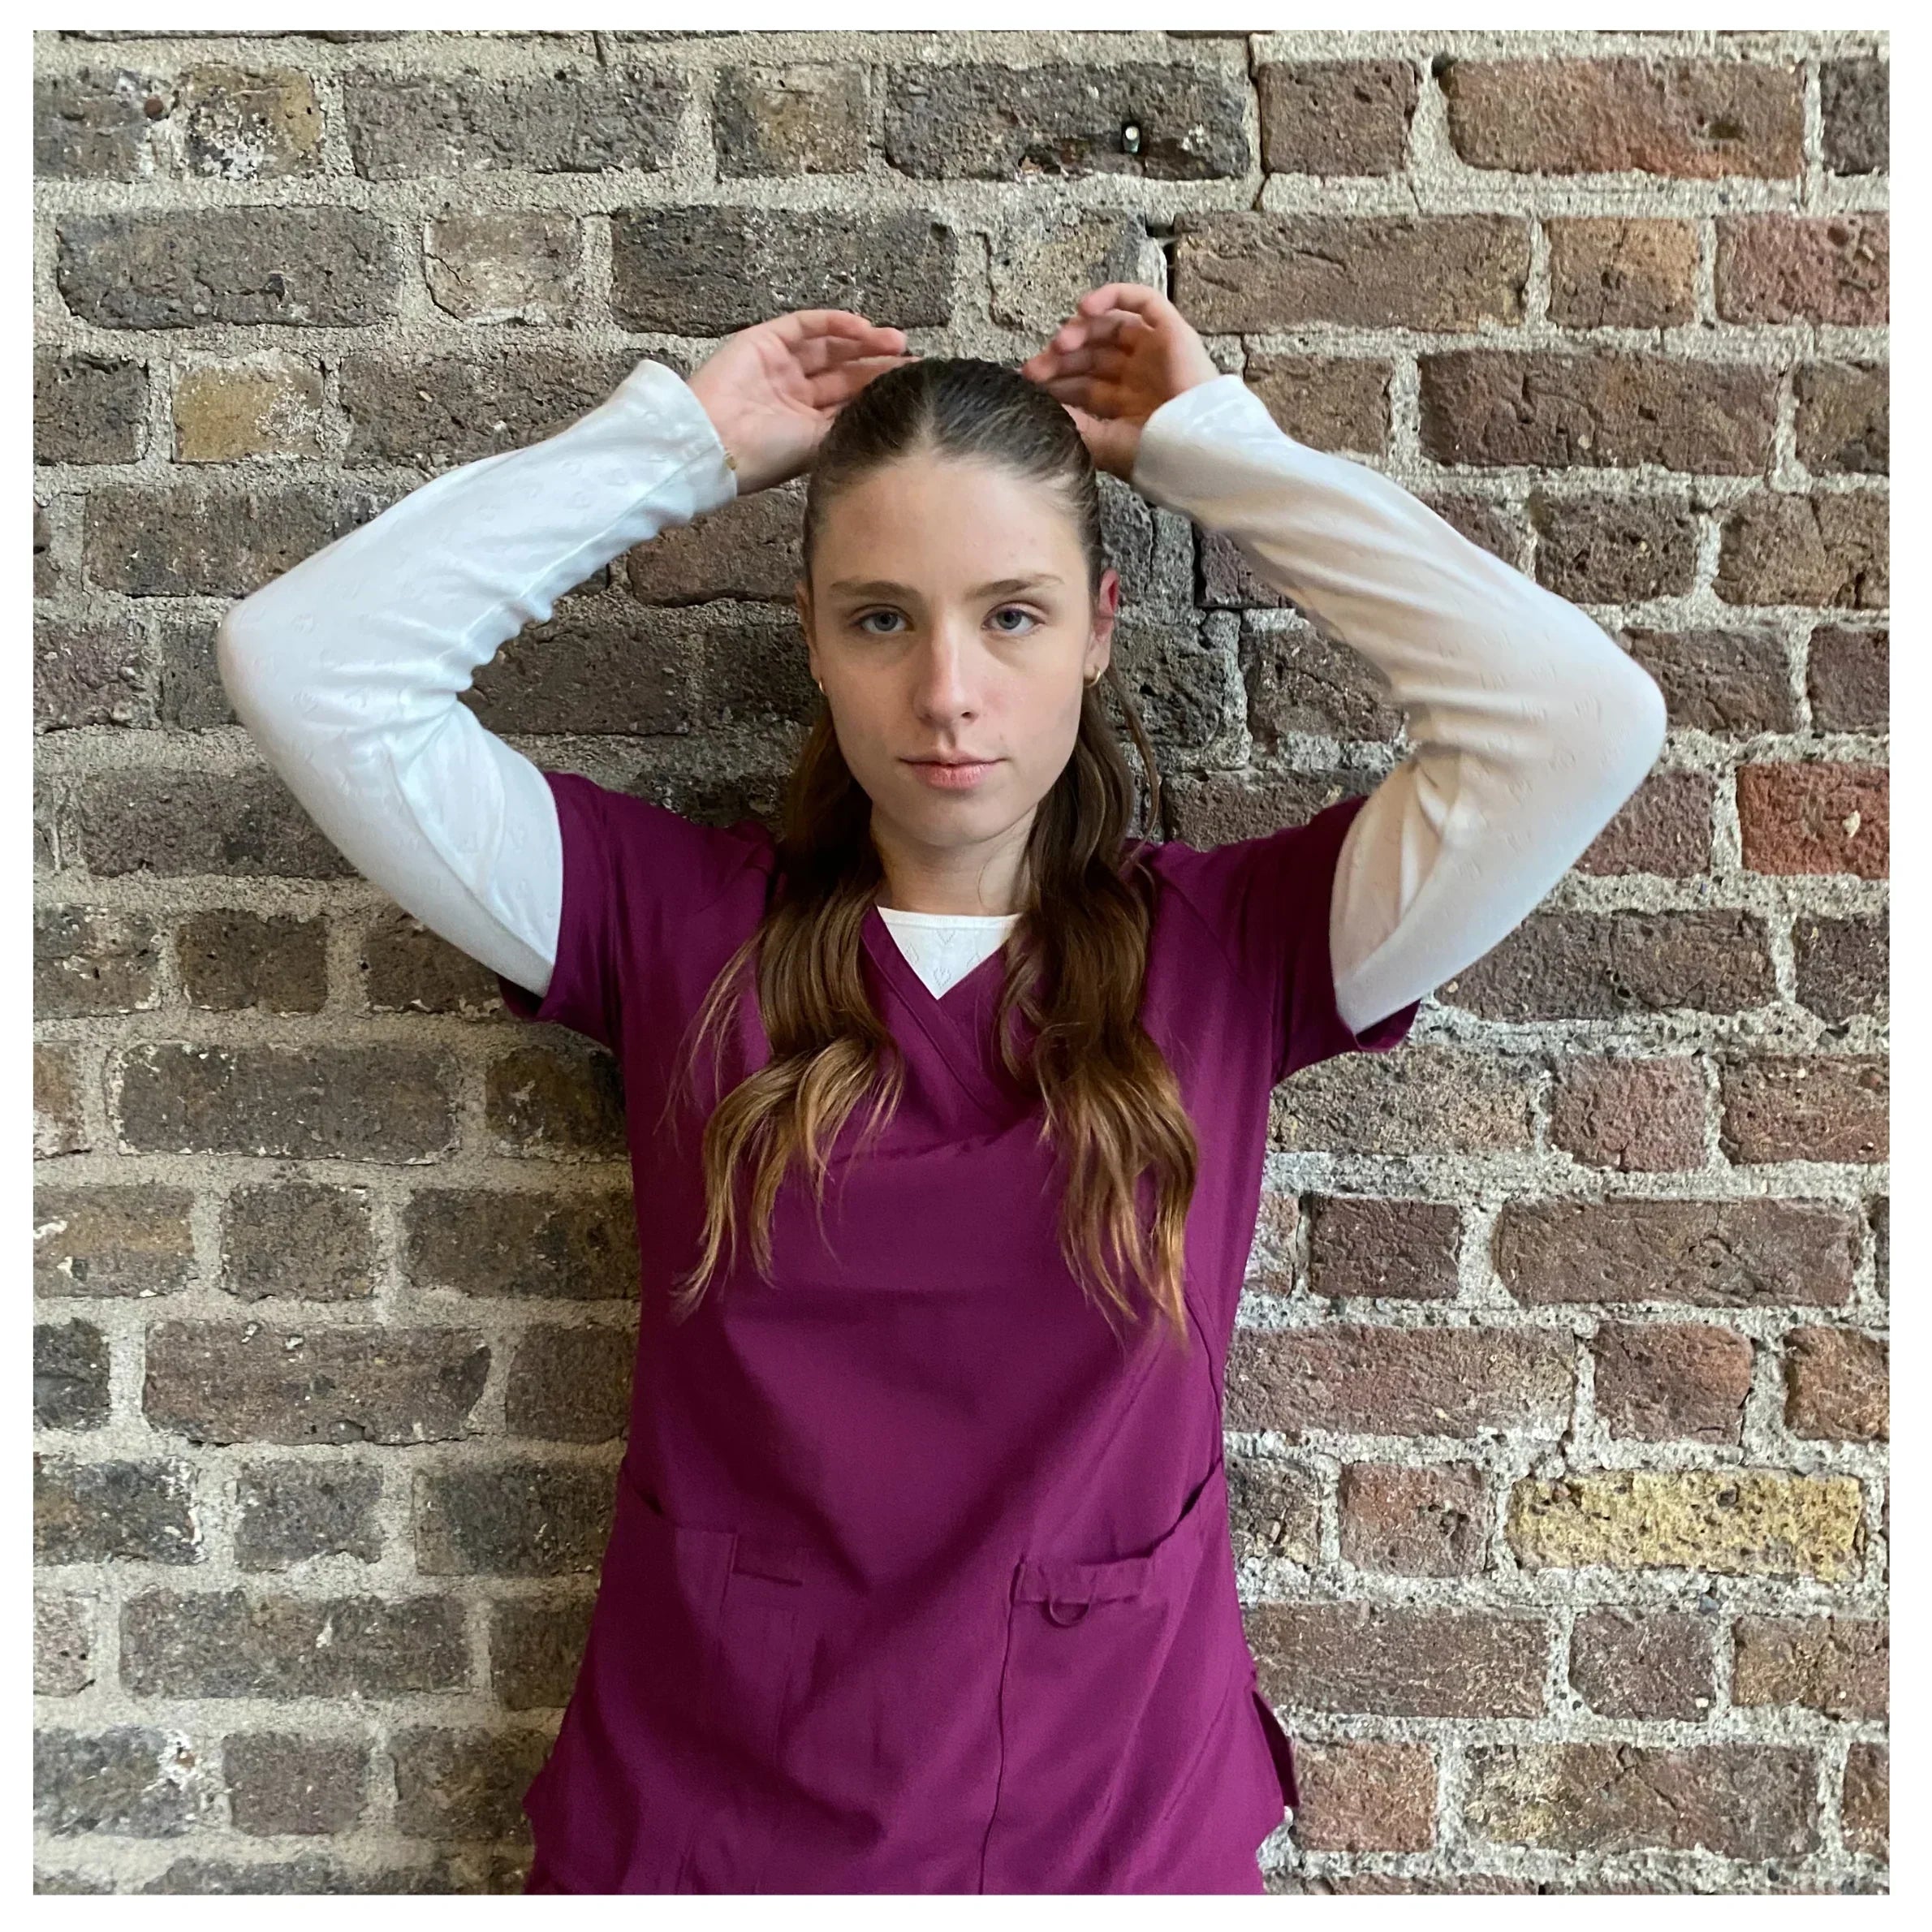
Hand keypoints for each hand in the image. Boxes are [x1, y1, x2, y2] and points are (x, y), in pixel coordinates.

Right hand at [685, 310, 917, 494]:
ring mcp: (781, 366)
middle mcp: (796, 394)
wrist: (715, 441)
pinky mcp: (766, 340)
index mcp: (808, 425)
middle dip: (879, 365)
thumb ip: (849, 427)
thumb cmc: (764, 456)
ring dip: (864, 341)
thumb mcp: (819, 447)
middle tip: (913, 360)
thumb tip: (889, 415)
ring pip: (831, 347)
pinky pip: (807, 326)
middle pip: (846, 373)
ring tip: (897, 342)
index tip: (914, 386)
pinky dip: (835, 323)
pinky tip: (863, 327)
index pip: (851, 401)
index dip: (880, 390)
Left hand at [1019, 283, 1221, 481]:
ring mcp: (1154, 352)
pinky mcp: (1171, 331)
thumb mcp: (1100, 442)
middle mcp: (1138, 375)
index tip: (1028, 381)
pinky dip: (1112, 296)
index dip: (1053, 379)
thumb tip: (1037, 404)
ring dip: (1080, 329)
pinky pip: (1142, 301)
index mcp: (1124, 404)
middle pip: (1090, 354)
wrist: (1194, 448)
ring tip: (1061, 343)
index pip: (1081, 382)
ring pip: (1109, 327)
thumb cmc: (1154, 454)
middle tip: (1036, 366)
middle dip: (1060, 358)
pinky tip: (1086, 309)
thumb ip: (1071, 421)